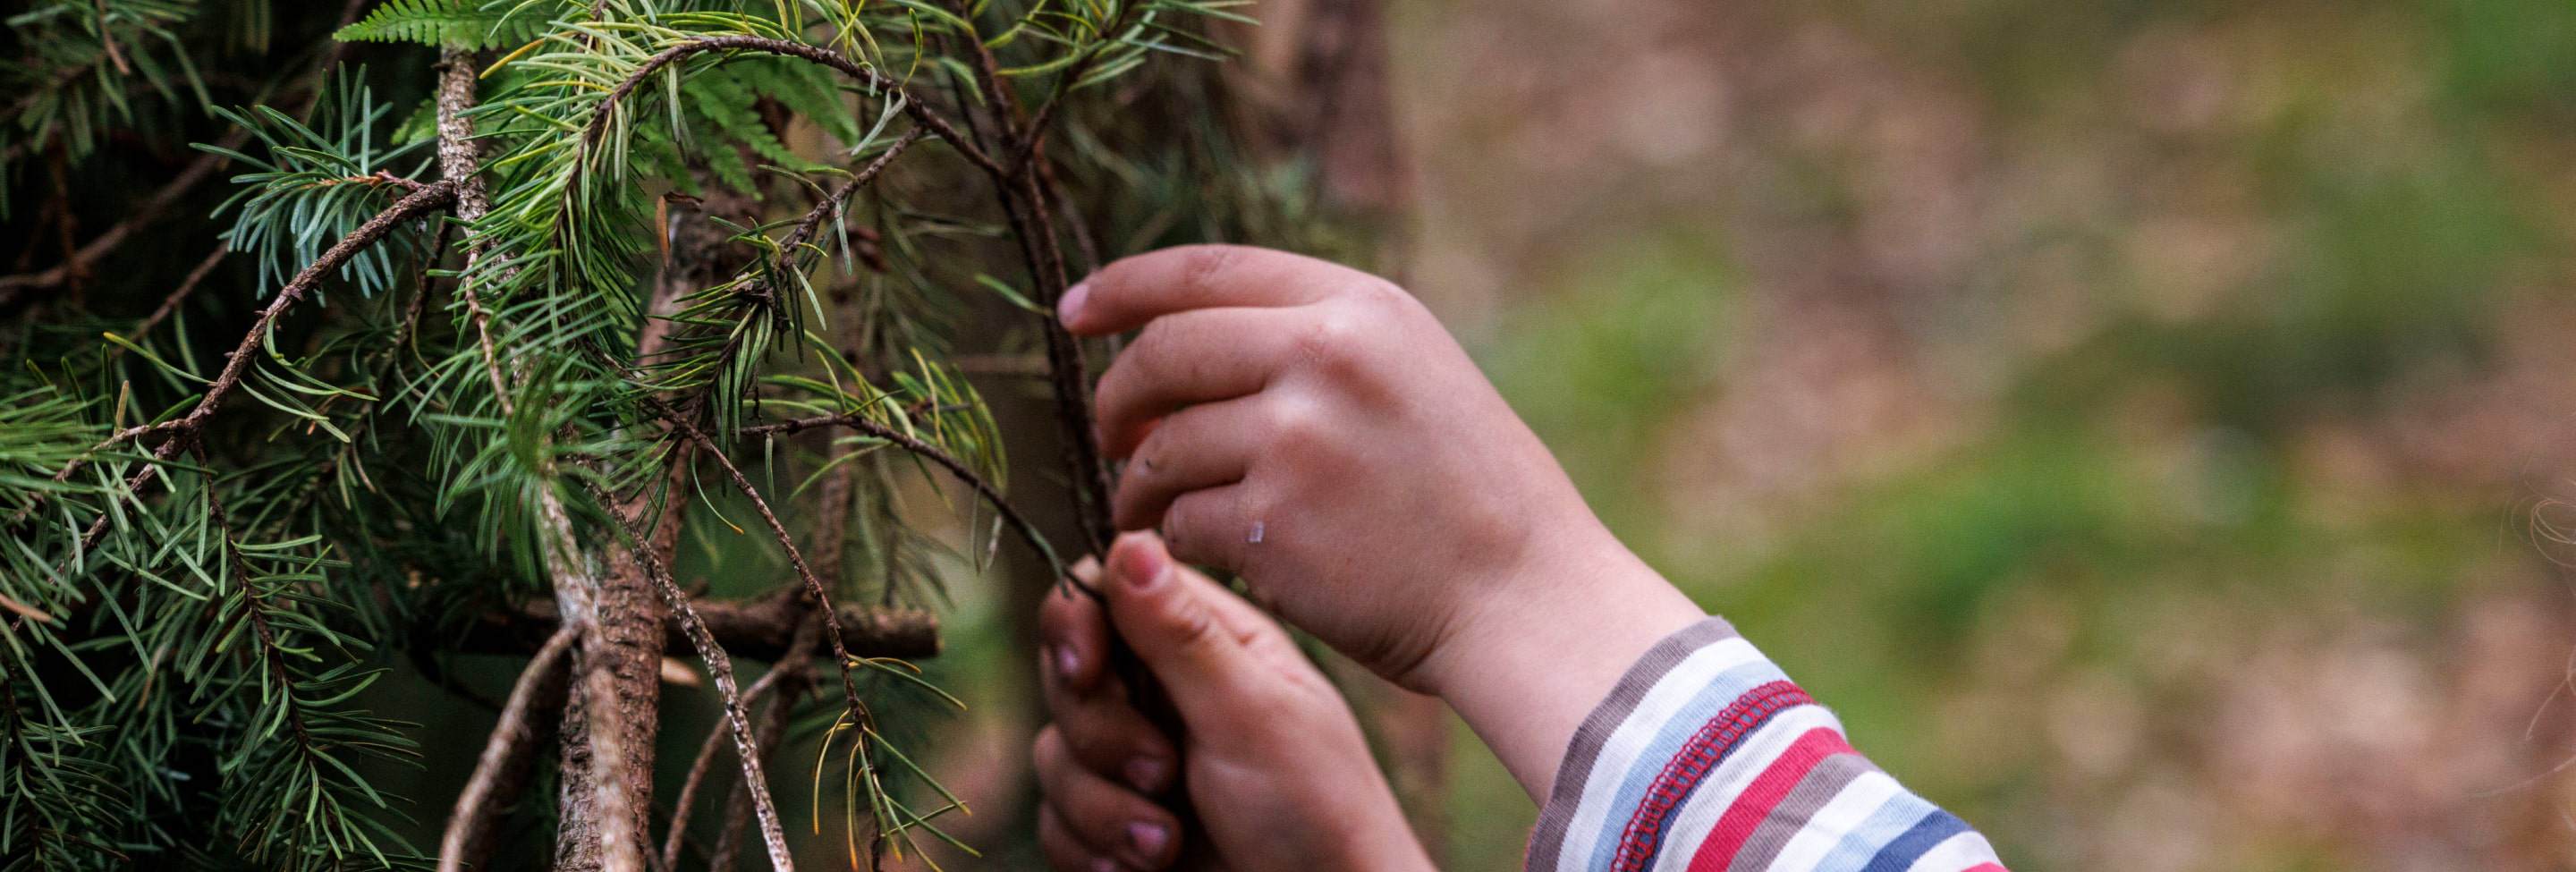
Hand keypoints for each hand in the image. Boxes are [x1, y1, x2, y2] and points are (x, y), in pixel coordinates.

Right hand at [1034, 532, 1431, 871]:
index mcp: (1207, 641)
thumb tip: (1129, 539)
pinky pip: (1056, 818)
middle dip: (1101, 734)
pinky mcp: (1118, 819)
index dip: (1078, 624)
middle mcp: (1166, 690)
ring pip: (1055, 752)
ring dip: (1101, 807)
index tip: (1087, 669)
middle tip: (1163, 773)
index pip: (1106, 592)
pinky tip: (1144, 867)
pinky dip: (1091, 847)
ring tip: (1167, 842)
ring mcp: (1137, 756)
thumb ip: (1182, 635)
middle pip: (1068, 674)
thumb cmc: (1315, 809)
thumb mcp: (1251, 714)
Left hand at [1060, 246, 1701, 794]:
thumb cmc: (1468, 495)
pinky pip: (1180, 523)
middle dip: (1118, 398)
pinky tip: (1203, 555)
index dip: (1122, 288)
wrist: (1524, 596)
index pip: (1204, 270)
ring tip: (1152, 512)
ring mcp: (1295, 439)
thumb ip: (1314, 343)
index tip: (1072, 313)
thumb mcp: (1412, 373)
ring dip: (1140, 486)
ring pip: (1161, 449)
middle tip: (1112, 436)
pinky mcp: (1273, 524)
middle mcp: (1324, 356)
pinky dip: (1176, 542)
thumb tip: (1179, 341)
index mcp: (1359, 306)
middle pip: (1163, 354)